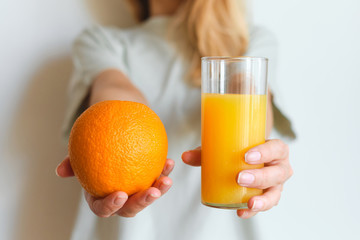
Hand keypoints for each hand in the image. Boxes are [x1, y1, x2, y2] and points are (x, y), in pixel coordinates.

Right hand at [56, 156, 173, 217]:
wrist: (111, 135)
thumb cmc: (92, 147)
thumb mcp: (80, 152)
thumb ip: (72, 162)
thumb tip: (60, 170)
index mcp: (100, 196)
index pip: (103, 208)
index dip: (111, 206)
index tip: (120, 194)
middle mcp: (120, 197)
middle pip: (130, 208)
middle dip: (142, 202)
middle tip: (152, 191)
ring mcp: (136, 190)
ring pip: (148, 196)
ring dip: (159, 190)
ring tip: (167, 179)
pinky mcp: (149, 179)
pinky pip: (157, 178)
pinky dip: (164, 171)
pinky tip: (170, 161)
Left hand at [182, 139, 292, 218]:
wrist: (252, 156)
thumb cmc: (242, 149)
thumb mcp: (227, 147)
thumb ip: (206, 151)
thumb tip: (185, 156)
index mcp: (276, 150)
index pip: (277, 149)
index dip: (265, 152)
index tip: (247, 156)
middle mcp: (280, 167)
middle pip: (277, 173)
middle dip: (260, 177)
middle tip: (240, 178)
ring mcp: (276, 184)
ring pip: (275, 193)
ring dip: (262, 200)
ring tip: (249, 203)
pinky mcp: (268, 196)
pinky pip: (264, 205)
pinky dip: (253, 211)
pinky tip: (242, 212)